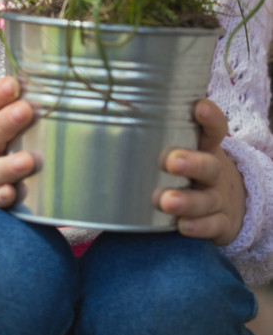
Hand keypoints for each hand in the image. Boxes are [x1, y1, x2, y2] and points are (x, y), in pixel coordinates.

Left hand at [159, 99, 245, 244]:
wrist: (229, 204)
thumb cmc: (191, 170)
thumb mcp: (186, 148)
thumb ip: (156, 134)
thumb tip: (105, 116)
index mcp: (205, 148)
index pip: (213, 129)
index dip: (209, 118)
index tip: (199, 107)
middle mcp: (214, 172)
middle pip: (208, 165)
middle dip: (191, 163)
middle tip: (171, 161)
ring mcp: (218, 199)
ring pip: (206, 199)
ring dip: (187, 200)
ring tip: (167, 201)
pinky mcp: (220, 223)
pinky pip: (212, 226)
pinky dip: (198, 226)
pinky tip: (182, 225)